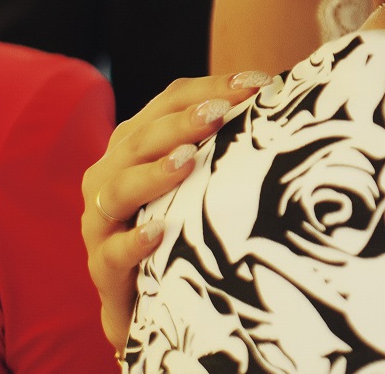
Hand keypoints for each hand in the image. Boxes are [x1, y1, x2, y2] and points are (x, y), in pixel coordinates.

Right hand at [81, 71, 273, 349]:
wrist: (147, 300)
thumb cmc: (180, 223)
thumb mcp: (202, 178)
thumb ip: (227, 142)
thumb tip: (283, 103)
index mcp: (136, 143)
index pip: (168, 102)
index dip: (209, 88)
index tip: (256, 83)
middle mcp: (111, 175)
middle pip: (140, 139)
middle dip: (181, 123)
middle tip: (220, 112)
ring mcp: (101, 222)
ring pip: (118, 189)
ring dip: (153, 173)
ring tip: (188, 161)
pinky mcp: (103, 269)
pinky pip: (112, 253)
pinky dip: (133, 241)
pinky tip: (159, 232)